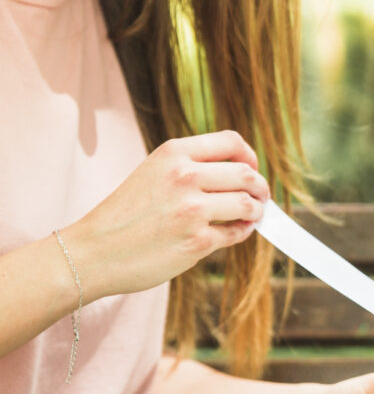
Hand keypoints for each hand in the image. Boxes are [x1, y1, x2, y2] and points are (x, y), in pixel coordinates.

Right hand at [65, 131, 269, 299]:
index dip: (250, 155)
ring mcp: (192, 210)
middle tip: (261, 196)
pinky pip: (236, 233)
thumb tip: (240, 172)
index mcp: (173, 154)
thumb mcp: (153, 172)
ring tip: (252, 215)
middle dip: (260, 187)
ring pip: (247, 204)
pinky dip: (243, 232)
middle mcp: (184, 177)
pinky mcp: (197, 242)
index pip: (231, 142)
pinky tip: (237, 231)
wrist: (92, 252)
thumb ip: (191, 166)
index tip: (252, 168)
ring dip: (256, 210)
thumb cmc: (124, 214)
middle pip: (247, 174)